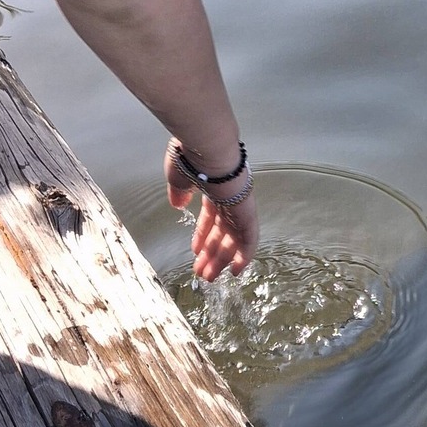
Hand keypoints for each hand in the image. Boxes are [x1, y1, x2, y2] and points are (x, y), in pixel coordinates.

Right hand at [165, 143, 258, 279]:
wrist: (207, 148)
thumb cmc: (190, 160)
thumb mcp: (178, 178)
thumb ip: (179, 193)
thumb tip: (177, 205)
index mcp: (213, 189)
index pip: (211, 217)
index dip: (203, 236)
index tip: (195, 252)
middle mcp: (228, 198)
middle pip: (222, 232)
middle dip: (212, 254)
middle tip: (203, 273)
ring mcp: (239, 206)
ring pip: (233, 240)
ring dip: (221, 259)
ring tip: (209, 277)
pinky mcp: (247, 213)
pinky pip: (249, 239)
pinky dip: (243, 256)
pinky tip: (235, 271)